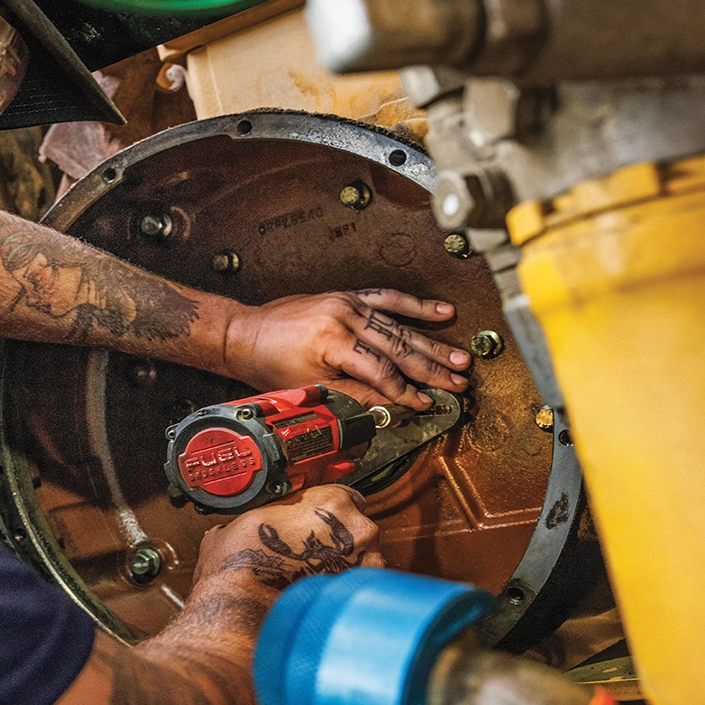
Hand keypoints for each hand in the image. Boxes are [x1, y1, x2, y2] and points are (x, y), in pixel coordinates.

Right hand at [194, 485, 383, 593]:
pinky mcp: (359, 593)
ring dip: (346, 564)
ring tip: (315, 574)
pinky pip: (359, 585)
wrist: (245, 602)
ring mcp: (365, 561)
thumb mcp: (249, 519)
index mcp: (332, 500)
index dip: (330, 513)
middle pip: (358, 527)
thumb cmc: (245, 561)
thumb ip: (270, 516)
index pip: (348, 497)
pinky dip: (345, 588)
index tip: (320, 522)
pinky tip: (319, 590)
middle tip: (313, 551)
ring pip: (365, 557)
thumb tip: (257, 523)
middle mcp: (356, 527)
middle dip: (339, 540)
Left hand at [221, 289, 470, 408]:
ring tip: (460, 358)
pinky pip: (388, 299)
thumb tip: (393, 407)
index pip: (381, 371)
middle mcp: (345, 317)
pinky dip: (415, 305)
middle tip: (459, 382)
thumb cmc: (269, 364)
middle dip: (431, 367)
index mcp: (333, 342)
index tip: (426, 404)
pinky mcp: (349, 296)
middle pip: (399, 346)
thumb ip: (354, 395)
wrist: (244, 333)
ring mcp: (349, 303)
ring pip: (399, 325)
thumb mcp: (310, 388)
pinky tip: (442, 312)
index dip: (406, 391)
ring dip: (432, 343)